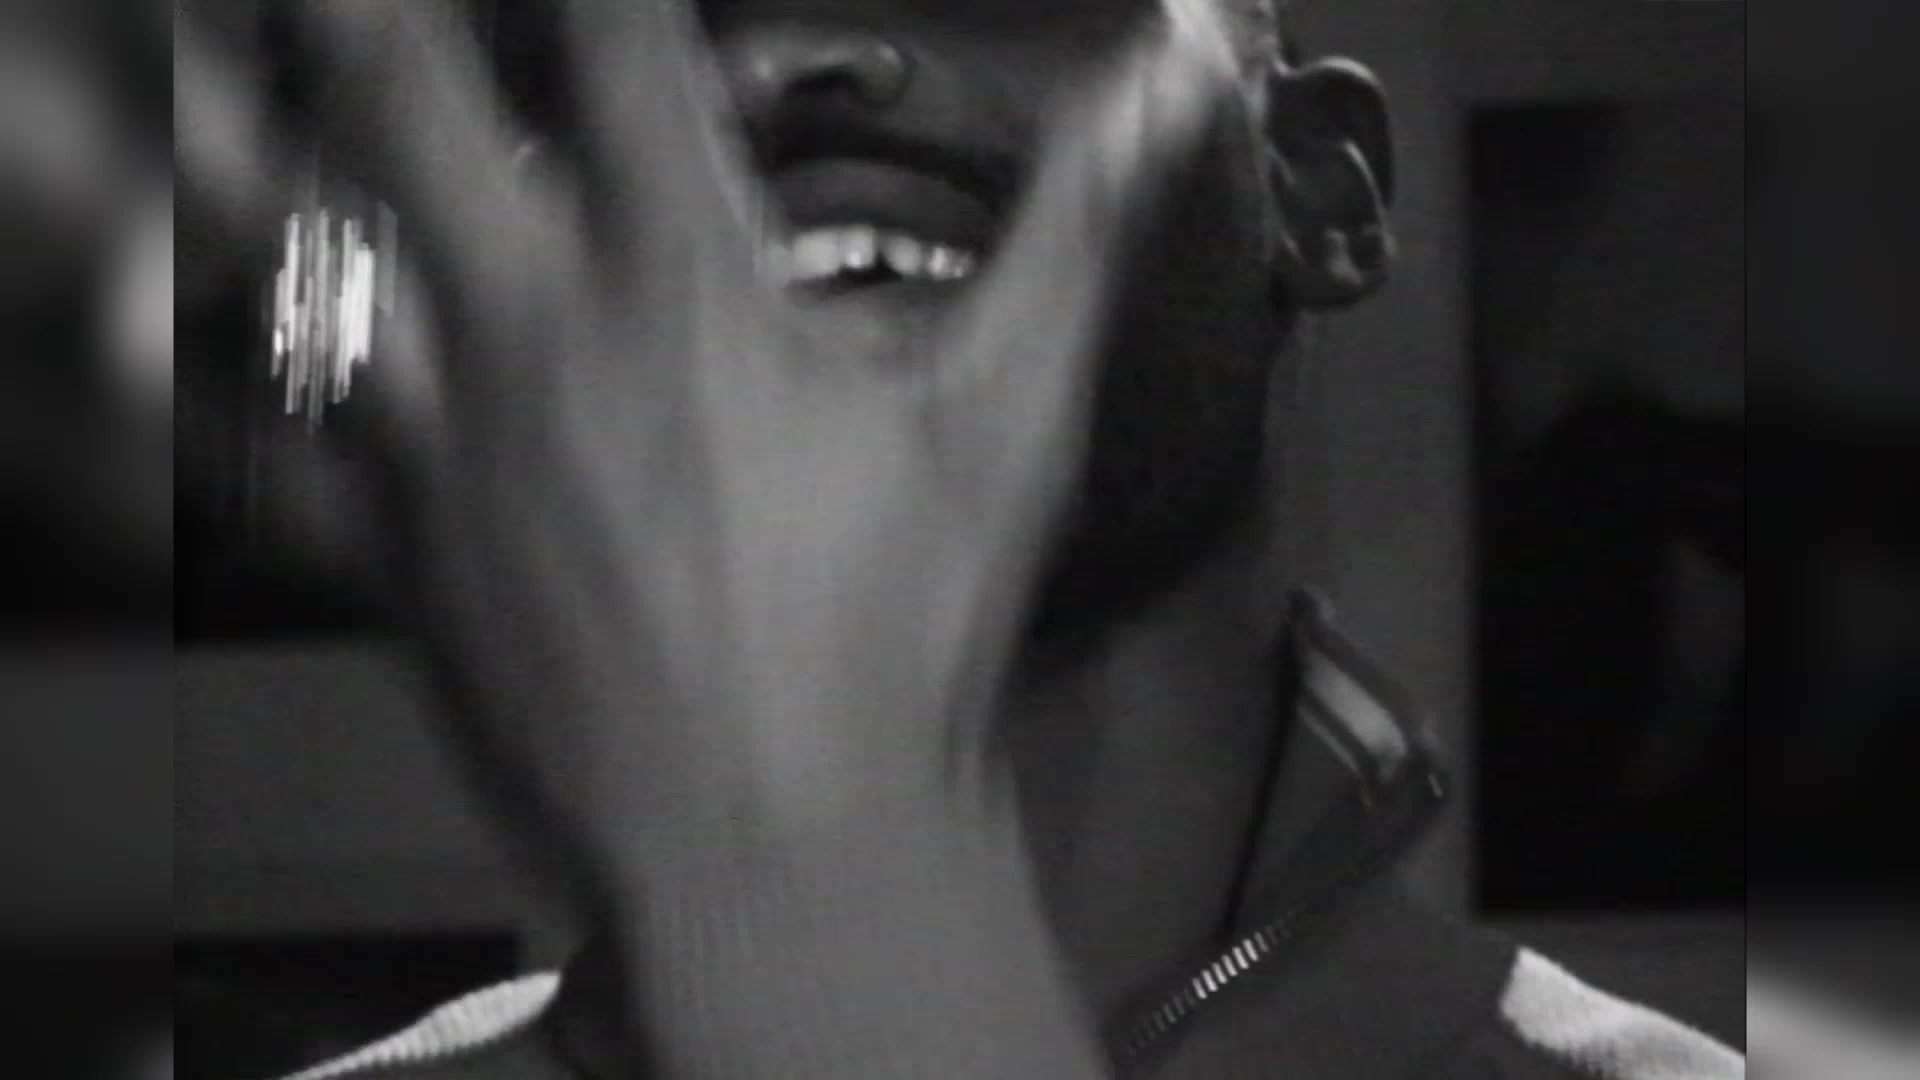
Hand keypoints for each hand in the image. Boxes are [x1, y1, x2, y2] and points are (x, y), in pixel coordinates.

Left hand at [183, 0, 1231, 874]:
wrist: (776, 848)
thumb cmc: (901, 638)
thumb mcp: (1014, 419)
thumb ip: (1080, 227)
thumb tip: (1172, 80)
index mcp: (683, 285)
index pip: (611, 45)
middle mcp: (531, 334)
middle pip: (394, 94)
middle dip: (390, 21)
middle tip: (407, 16)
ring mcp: (436, 444)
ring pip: (291, 247)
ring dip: (276, 153)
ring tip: (276, 110)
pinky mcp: (386, 550)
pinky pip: (261, 434)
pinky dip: (230, 373)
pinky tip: (254, 351)